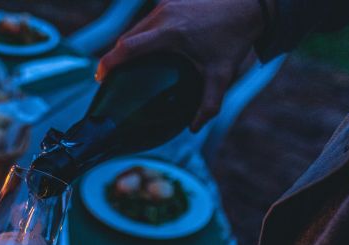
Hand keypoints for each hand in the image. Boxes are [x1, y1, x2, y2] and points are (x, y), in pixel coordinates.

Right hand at [96, 0, 267, 130]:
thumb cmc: (234, 38)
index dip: (108, 63)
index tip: (99, 77)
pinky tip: (143, 50)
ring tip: (123, 66)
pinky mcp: (170, 0)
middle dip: (114, 57)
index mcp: (170, 33)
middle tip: (107, 78)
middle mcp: (162, 15)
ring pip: (135, 28)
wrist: (249, 4)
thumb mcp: (222, 75)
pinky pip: (146, 21)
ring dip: (126, 46)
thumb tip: (194, 128)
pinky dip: (139, 36)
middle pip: (126, 38)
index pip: (127, 48)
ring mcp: (165, 5)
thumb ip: (209, 104)